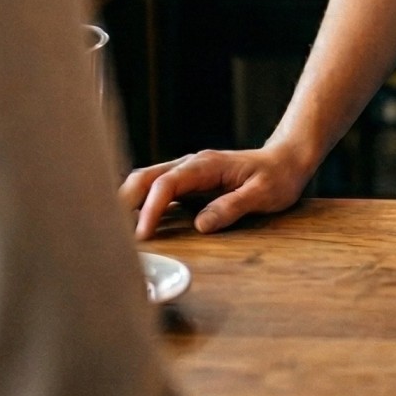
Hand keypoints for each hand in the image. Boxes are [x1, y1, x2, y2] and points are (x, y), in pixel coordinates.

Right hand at [120, 145, 310, 239]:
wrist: (287, 160)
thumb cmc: (278, 176)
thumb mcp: (263, 193)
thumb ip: (233, 206)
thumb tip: (201, 225)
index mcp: (206, 165)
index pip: (168, 184)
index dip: (151, 208)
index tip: (141, 235)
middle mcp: (191, 165)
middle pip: (146, 178)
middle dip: (123, 202)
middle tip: (108, 234)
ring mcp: (187, 174)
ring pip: (146, 183)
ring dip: (127, 204)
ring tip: (111, 234)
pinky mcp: (188, 185)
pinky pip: (157, 192)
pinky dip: (139, 207)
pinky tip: (131, 227)